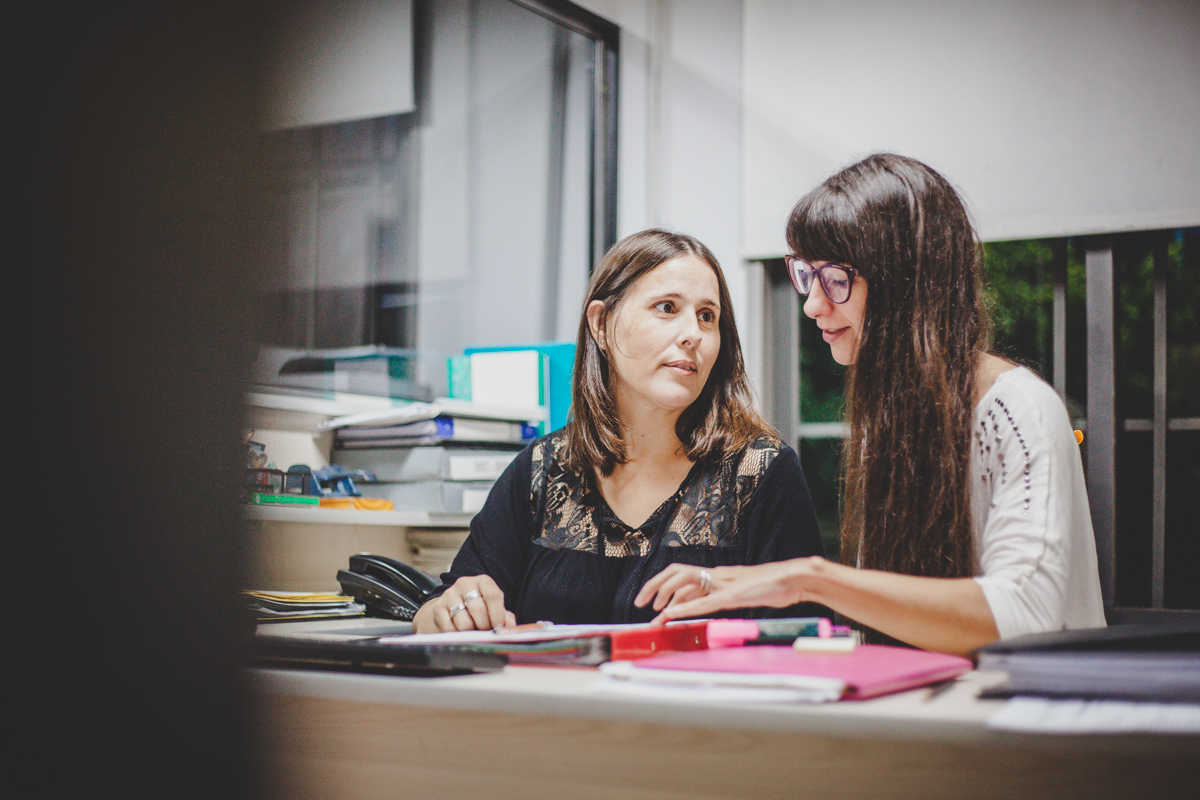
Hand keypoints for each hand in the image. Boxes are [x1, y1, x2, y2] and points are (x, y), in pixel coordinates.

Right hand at [412, 574, 514, 632]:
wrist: (451, 609)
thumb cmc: (478, 610)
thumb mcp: (493, 609)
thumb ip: (504, 617)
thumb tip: (510, 626)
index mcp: (482, 581)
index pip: (492, 595)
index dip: (497, 614)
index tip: (498, 627)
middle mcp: (465, 584)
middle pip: (478, 609)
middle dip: (485, 626)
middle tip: (486, 632)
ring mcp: (450, 595)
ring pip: (464, 622)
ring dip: (471, 632)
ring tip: (473, 632)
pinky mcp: (438, 608)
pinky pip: (450, 628)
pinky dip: (457, 635)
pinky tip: (460, 633)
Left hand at [635, 559, 814, 623]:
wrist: (797, 579)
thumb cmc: (776, 587)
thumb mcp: (746, 593)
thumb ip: (730, 596)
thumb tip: (715, 603)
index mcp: (720, 576)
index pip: (683, 574)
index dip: (664, 584)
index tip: (651, 599)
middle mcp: (718, 576)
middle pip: (677, 573)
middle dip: (654, 586)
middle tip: (640, 602)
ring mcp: (725, 584)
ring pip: (686, 583)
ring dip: (665, 597)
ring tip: (652, 614)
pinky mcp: (733, 595)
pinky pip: (704, 601)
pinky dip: (686, 607)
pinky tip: (673, 614)